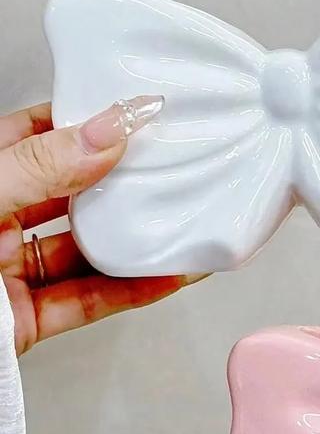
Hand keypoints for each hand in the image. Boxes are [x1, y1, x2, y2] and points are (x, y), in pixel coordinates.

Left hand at [0, 97, 202, 353]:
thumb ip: (37, 168)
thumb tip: (104, 133)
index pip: (37, 135)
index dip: (90, 122)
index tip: (140, 113)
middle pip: (71, 191)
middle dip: (126, 179)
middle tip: (178, 162)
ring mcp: (8, 272)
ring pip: (86, 248)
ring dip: (139, 236)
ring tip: (188, 217)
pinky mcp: (25, 320)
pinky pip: (89, 300)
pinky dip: (133, 289)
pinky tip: (169, 273)